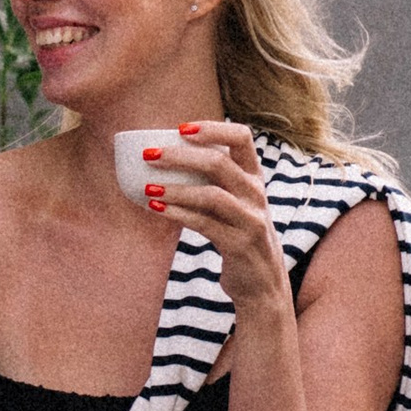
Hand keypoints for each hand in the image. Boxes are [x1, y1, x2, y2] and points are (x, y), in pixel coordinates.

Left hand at [140, 120, 289, 315]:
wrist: (262, 283)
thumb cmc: (238, 234)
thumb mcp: (234, 203)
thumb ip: (212, 182)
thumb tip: (161, 160)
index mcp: (254, 176)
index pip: (241, 137)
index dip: (211, 128)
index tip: (180, 128)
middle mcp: (256, 193)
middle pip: (219, 163)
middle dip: (180, 156)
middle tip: (149, 155)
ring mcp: (251, 219)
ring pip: (210, 194)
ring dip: (175, 189)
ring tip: (147, 188)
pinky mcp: (240, 244)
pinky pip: (204, 224)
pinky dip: (177, 214)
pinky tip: (155, 210)